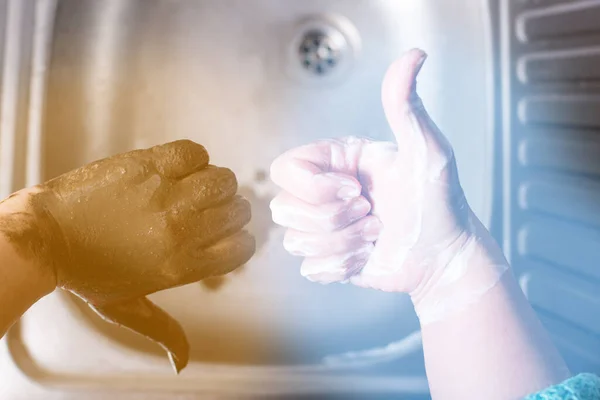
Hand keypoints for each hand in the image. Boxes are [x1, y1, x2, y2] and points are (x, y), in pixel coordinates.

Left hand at [1, 140, 254, 371]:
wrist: (46, 238)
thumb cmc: (85, 274)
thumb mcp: (126, 308)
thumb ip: (162, 330)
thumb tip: (182, 364)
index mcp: (183, 265)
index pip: (242, 248)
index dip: (238, 240)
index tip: (224, 235)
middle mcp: (182, 230)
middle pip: (238, 212)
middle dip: (229, 211)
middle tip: (205, 210)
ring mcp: (167, 195)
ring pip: (223, 180)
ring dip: (215, 183)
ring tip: (194, 187)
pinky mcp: (149, 165)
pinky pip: (196, 152)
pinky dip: (193, 158)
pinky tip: (177, 169)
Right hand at [269, 49, 498, 321]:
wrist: (446, 257)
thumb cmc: (441, 201)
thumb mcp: (426, 149)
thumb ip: (406, 105)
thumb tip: (414, 55)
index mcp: (336, 162)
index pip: (285, 168)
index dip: (314, 187)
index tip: (356, 190)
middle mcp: (323, 192)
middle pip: (283, 208)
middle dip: (333, 220)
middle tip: (371, 213)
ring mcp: (322, 227)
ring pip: (294, 241)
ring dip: (342, 244)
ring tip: (374, 235)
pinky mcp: (326, 258)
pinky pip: (308, 268)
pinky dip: (341, 267)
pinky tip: (366, 257)